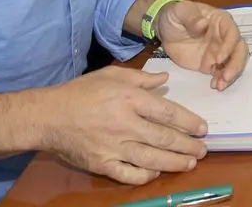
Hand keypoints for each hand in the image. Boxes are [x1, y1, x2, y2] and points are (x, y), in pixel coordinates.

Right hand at [38, 66, 208, 185]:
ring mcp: (113, 147)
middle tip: (203, 149)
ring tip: (190, 163)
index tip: (202, 128)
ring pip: (152, 159)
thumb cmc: (80, 92)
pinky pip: (129, 174)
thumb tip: (165, 79)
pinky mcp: (101, 164)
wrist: (47, 117)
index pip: (167, 113)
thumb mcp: (112, 75)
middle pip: (164, 138)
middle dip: (188, 146)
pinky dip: (146, 176)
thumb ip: (141, 77)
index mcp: (129, 100)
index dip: (188, 121)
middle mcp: (125, 125)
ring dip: (175, 163)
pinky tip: (157, 173)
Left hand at [155, 0, 248, 90]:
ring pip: (234, 62)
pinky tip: (215, 86)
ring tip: (220, 85)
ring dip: (230, 74)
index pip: (232, 33)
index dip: (229, 46)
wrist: (164, 28)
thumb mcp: (180, 11)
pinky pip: (221, 72)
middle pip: (239, 49)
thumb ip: (191, 17)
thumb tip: (203, 24)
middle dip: (236, 64)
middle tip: (226, 77)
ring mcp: (219, 51)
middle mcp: (224, 36)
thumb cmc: (175, 15)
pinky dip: (221, 80)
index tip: (218, 59)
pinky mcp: (211, 63)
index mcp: (220, 21)